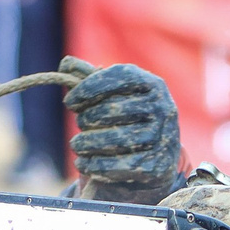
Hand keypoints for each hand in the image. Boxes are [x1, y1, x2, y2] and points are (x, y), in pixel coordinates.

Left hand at [64, 61, 182, 204]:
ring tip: (77, 144)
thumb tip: (66, 63)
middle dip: (87, 119)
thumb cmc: (129, 118)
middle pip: (112, 110)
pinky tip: (82, 162)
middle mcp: (163, 109)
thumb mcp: (116, 95)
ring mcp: (162, 138)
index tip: (69, 101)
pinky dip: (94, 165)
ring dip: (86, 143)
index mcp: (153, 85)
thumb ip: (91, 78)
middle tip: (80, 125)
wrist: (158, 155)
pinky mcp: (156, 166)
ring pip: (113, 140)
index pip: (120, 77)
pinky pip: (118, 166)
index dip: (90, 88)